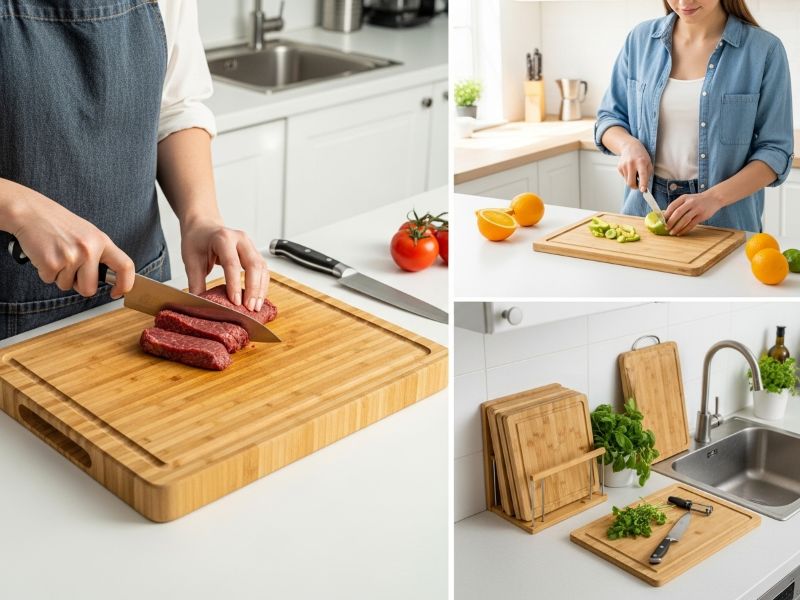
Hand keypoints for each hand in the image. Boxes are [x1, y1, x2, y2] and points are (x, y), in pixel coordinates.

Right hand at [13, 192, 134, 298]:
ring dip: (59, 276)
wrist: (31, 212)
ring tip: (56, 254)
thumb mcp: (88, 234)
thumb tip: (110, 278)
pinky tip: (45, 254)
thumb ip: (99, 254)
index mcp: (102, 241)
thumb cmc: (58, 224)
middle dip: (79, 285)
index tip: (117, 292)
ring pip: (66, 286)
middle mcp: (89, 249)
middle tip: (70, 268)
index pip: (125, 266)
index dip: (125, 284)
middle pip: (90, 288)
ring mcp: (71, 256)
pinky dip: (45, 272)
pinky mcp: (51, 262)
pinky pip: (49, 280)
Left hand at [181, 218, 268, 310]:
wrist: (203, 226)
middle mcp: (240, 239)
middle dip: (253, 289)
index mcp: (222, 238)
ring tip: (255, 307)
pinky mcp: (254, 252)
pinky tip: (257, 298)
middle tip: (249, 308)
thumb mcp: (191, 261)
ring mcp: (250, 245)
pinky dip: (262, 285)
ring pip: (262, 268)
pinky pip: (263, 270)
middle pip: (253, 265)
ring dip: (260, 289)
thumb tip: (199, 305)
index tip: (235, 302)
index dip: (234, 284)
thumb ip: (196, 283)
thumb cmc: (197, 241)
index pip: (232, 263)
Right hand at [617, 138, 652, 190]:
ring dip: (631, 180)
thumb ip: (647, 175)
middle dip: (635, 187)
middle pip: (631, 182)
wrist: (630, 147)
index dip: (643, 183)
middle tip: (638, 185)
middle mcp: (631, 164)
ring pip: (627, 181)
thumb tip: (644, 188)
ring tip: (634, 173)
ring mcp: (624, 165)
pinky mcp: (619, 167)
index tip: (643, 190)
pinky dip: (627, 176)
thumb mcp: (648, 163)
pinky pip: (624, 177)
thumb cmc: (641, 156)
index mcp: (641, 162)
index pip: (642, 175)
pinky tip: (629, 169)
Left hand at [663, 192, 721, 235]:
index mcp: (684, 198)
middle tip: (665, 228)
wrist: (714, 198)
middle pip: (678, 213)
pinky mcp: (702, 216)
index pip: (672, 206)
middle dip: (670, 222)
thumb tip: (665, 217)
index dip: (666, 214)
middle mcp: (690, 202)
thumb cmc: (697, 200)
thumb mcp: (687, 199)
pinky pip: (691, 224)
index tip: (661, 221)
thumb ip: (678, 206)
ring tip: (672, 232)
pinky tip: (680, 233)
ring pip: (684, 220)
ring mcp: (697, 209)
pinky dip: (685, 230)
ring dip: (677, 227)